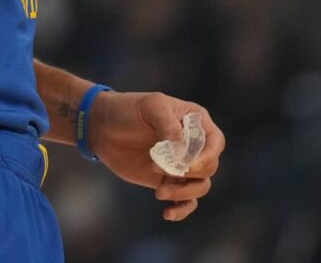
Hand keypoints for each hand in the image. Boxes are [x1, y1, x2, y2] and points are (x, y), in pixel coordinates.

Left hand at [88, 89, 224, 221]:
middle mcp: (193, 145)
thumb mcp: (150, 106)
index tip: (189, 166)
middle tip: (157, 169)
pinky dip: (181, 210)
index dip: (208, 157)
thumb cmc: (129, 109)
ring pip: (200, 186)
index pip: (216, 142)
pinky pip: (187, 201)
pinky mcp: (169, 181)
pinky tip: (168, 214)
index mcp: (195, 122)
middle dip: (187, 173)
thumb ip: (168, 124)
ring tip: (159, 192)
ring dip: (183, 193)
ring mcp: (182, 164)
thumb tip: (182, 149)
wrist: (104, 127)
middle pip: (209, 167)